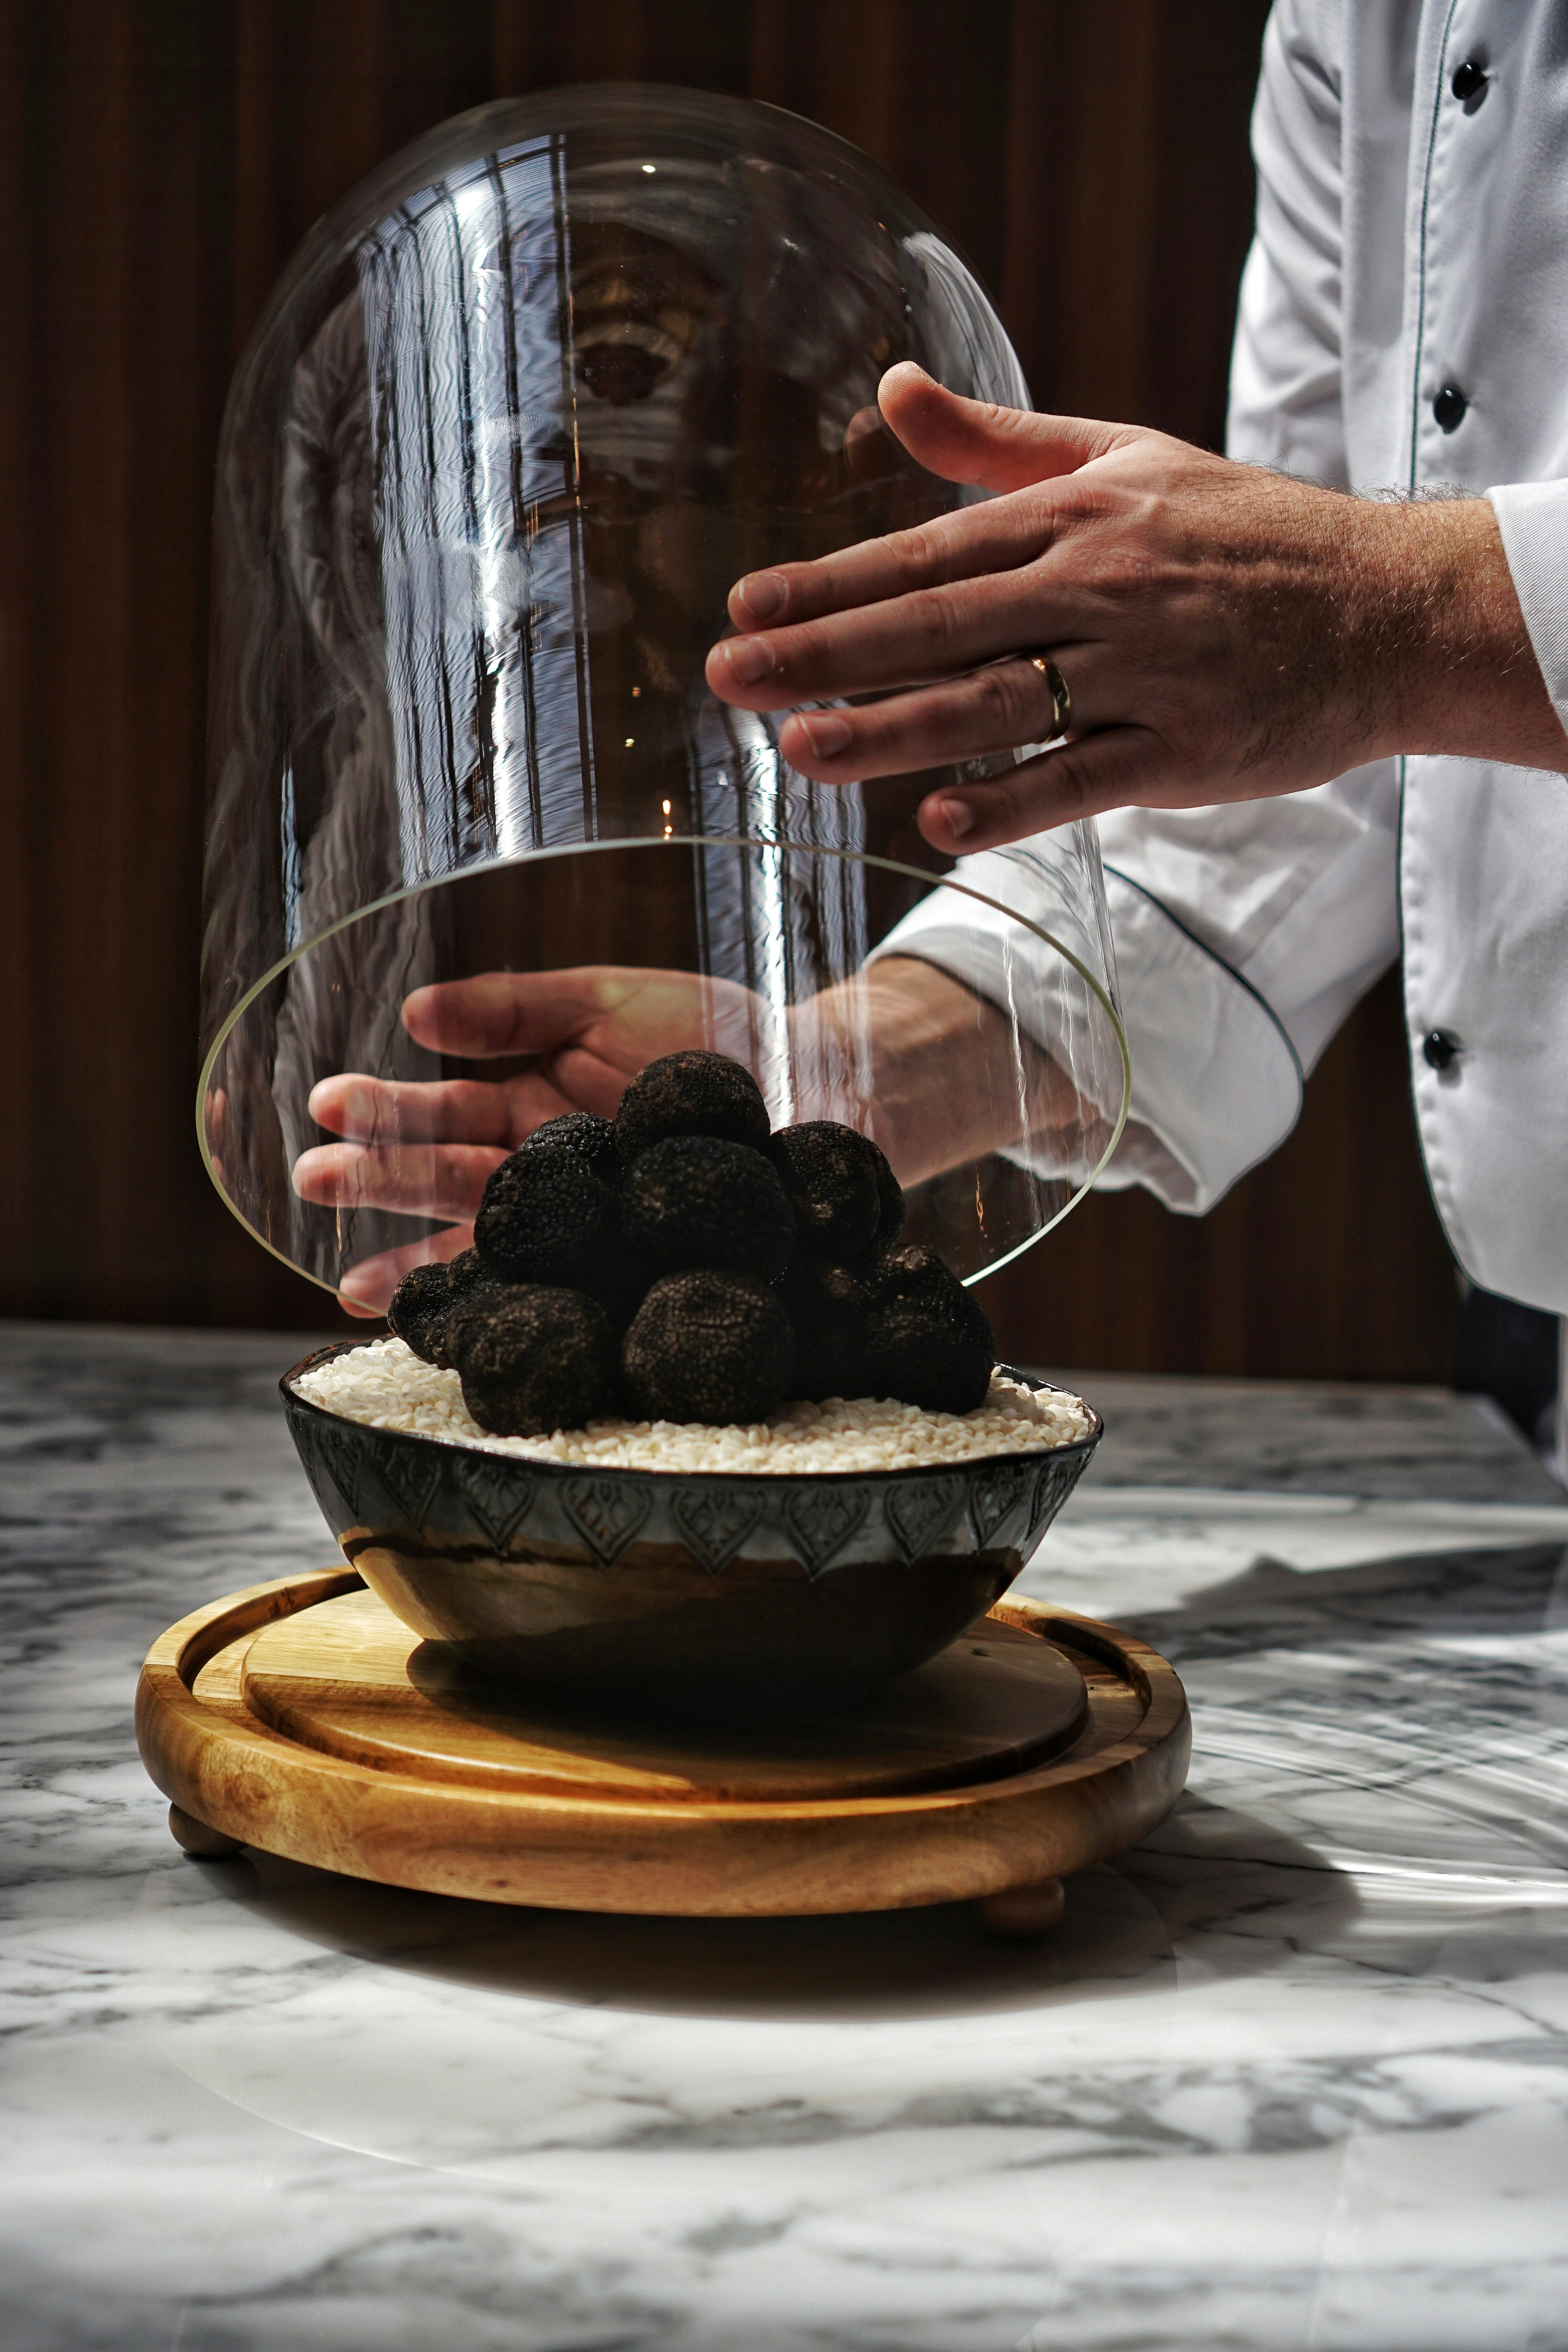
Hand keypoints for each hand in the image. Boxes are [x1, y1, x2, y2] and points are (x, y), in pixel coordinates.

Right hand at [295, 966, 763, 1312]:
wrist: (819, 1083)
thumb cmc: (712, 1038)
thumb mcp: (606, 998)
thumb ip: (515, 1005)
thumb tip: (415, 1013)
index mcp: (532, 1109)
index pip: (443, 1113)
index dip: (386, 1112)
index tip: (328, 1109)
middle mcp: (544, 1175)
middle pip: (447, 1180)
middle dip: (378, 1181)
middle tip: (313, 1176)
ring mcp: (580, 1225)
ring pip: (483, 1244)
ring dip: (413, 1260)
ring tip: (348, 1280)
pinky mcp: (620, 1260)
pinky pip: (551, 1288)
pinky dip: (496, 1304)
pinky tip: (445, 1323)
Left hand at [704, 363, 1566, 855]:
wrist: (1383, 605)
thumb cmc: (1242, 533)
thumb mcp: (1126, 457)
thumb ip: (999, 441)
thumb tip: (890, 391)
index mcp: (1076, 517)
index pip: (926, 553)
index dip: (828, 583)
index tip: (742, 606)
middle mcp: (1099, 587)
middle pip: (939, 625)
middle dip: (826, 653)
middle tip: (729, 679)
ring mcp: (1143, 671)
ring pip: (997, 702)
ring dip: (892, 730)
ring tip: (802, 750)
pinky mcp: (1184, 749)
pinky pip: (1083, 778)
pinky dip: (1011, 799)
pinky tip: (937, 822)